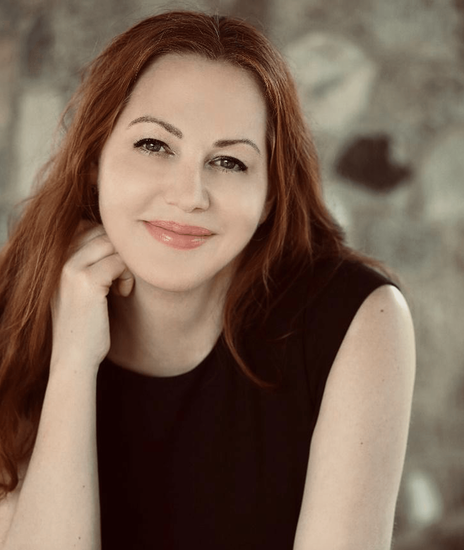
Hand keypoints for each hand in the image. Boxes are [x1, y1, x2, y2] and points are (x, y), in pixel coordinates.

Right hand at [50, 222, 133, 373]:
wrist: (74, 357)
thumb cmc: (83, 324)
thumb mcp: (78, 287)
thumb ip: (87, 261)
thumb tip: (116, 238)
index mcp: (54, 259)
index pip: (87, 228)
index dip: (109, 245)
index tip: (113, 269)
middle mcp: (58, 259)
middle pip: (102, 233)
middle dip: (119, 252)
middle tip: (120, 279)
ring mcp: (70, 269)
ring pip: (112, 244)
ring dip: (125, 264)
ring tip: (121, 287)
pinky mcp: (86, 281)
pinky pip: (120, 262)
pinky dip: (127, 276)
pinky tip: (122, 294)